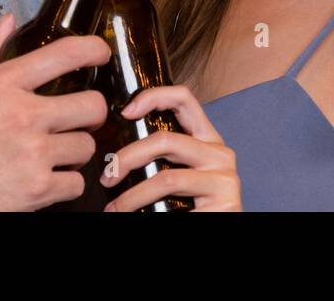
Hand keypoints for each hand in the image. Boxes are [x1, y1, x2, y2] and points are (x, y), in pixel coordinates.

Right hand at [0, 13, 110, 210]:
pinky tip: (45, 175)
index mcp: (1, 85)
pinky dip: (66, 182)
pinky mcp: (36, 190)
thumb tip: (7, 25)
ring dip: (74, 148)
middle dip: (89, 110)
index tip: (99, 53)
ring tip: (52, 150)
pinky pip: (77, 182)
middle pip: (92, 105)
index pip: (65, 54)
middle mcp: (22, 117)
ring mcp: (32, 155)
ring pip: (87, 145)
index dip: (92, 49)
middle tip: (77, 116)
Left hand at [99, 84, 241, 211]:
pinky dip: (147, 215)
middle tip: (107, 177)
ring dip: (131, 197)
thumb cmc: (193, 206)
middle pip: (165, 139)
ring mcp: (225, 178)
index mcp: (207, 139)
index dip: (153, 96)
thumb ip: (162, 159)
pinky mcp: (225, 203)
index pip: (184, 99)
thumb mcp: (181, 174)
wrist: (220, 237)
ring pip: (167, 178)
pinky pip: (175, 208)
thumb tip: (116, 156)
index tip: (125, 112)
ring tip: (114, 210)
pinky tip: (136, 220)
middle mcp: (220, 153)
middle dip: (127, 158)